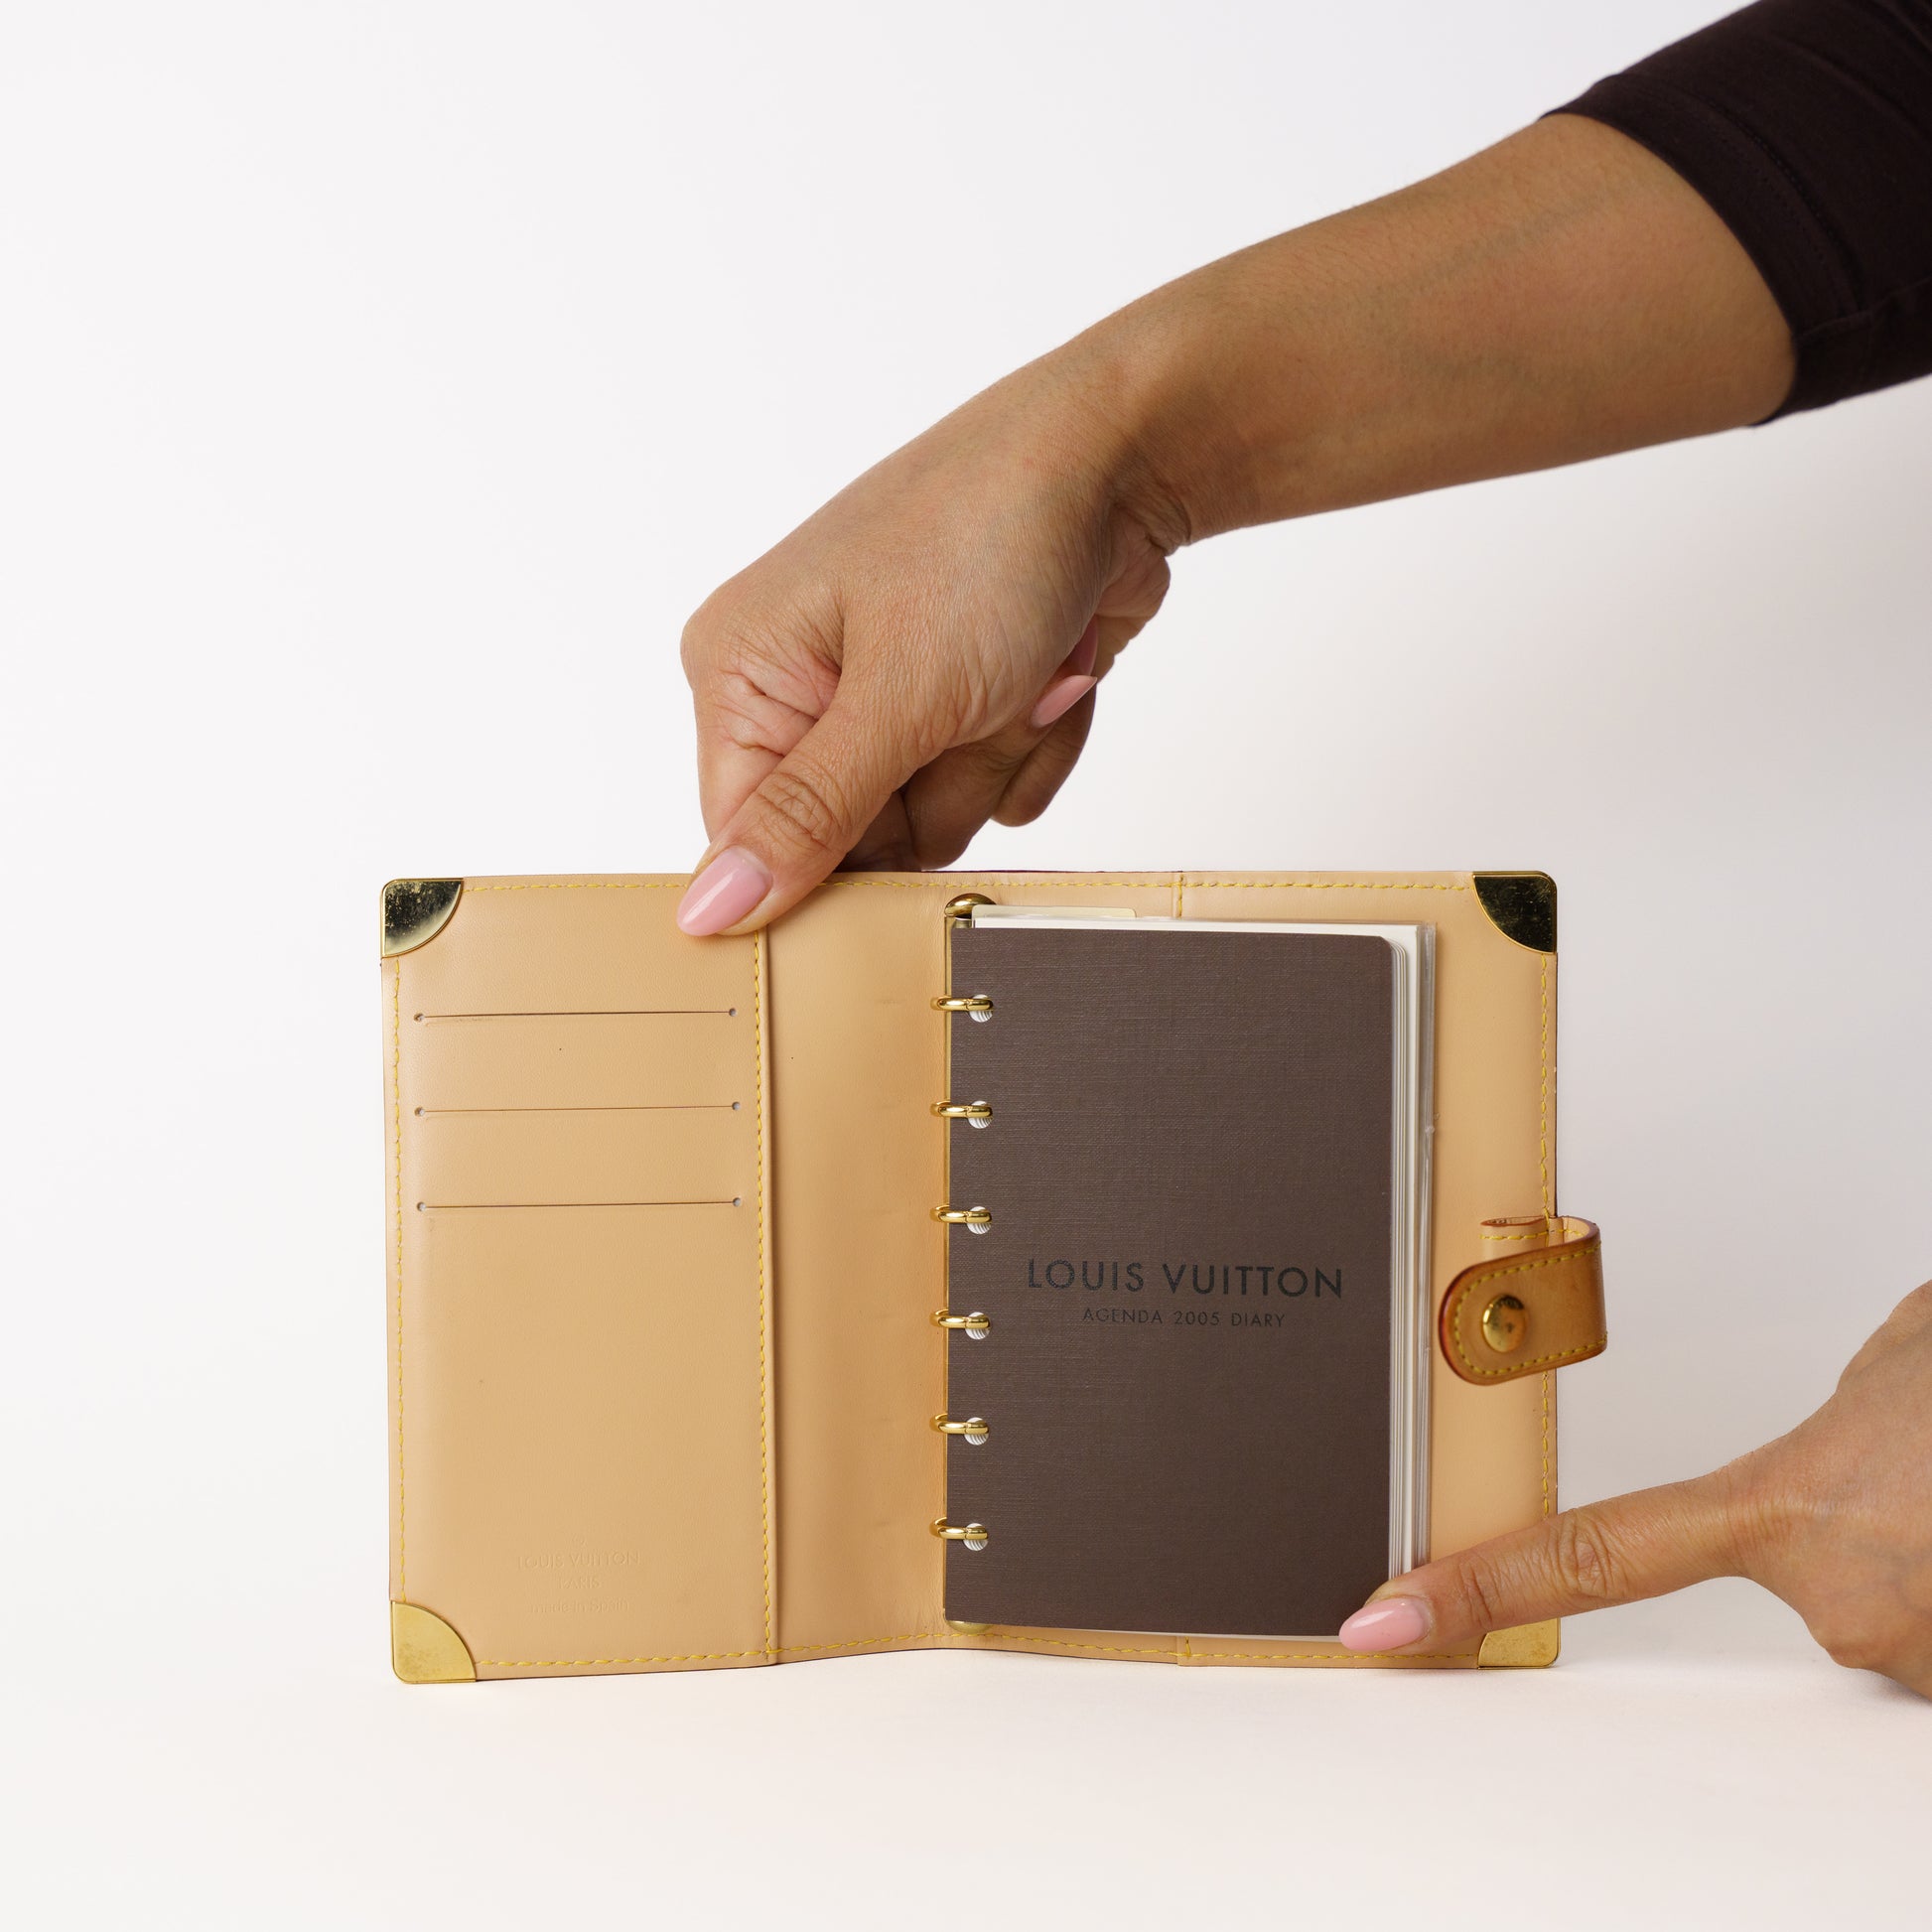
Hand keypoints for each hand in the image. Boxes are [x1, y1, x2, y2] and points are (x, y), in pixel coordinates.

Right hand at [674, 351, 1177, 934]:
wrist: (1119, 459)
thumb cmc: (990, 537)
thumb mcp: (896, 695)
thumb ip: (807, 817)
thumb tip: (707, 913)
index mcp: (744, 672)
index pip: (749, 841)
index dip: (821, 870)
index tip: (894, 858)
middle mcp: (801, 685)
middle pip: (854, 842)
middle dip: (935, 793)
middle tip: (970, 712)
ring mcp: (888, 696)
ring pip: (936, 821)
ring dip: (995, 761)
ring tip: (1017, 673)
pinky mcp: (961, 704)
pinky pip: (994, 788)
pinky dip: (1036, 744)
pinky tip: (1049, 672)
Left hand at [1339, 1280, 1931, 1695]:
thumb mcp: (1899, 1370)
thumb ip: (1843, 1429)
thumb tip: (1852, 1462)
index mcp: (1792, 1505)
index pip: (1592, 1555)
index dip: (1477, 1593)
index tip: (1383, 1626)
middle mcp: (1850, 1610)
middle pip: (1819, 1602)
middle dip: (1873, 1544)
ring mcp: (1928, 1666)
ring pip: (1904, 1626)